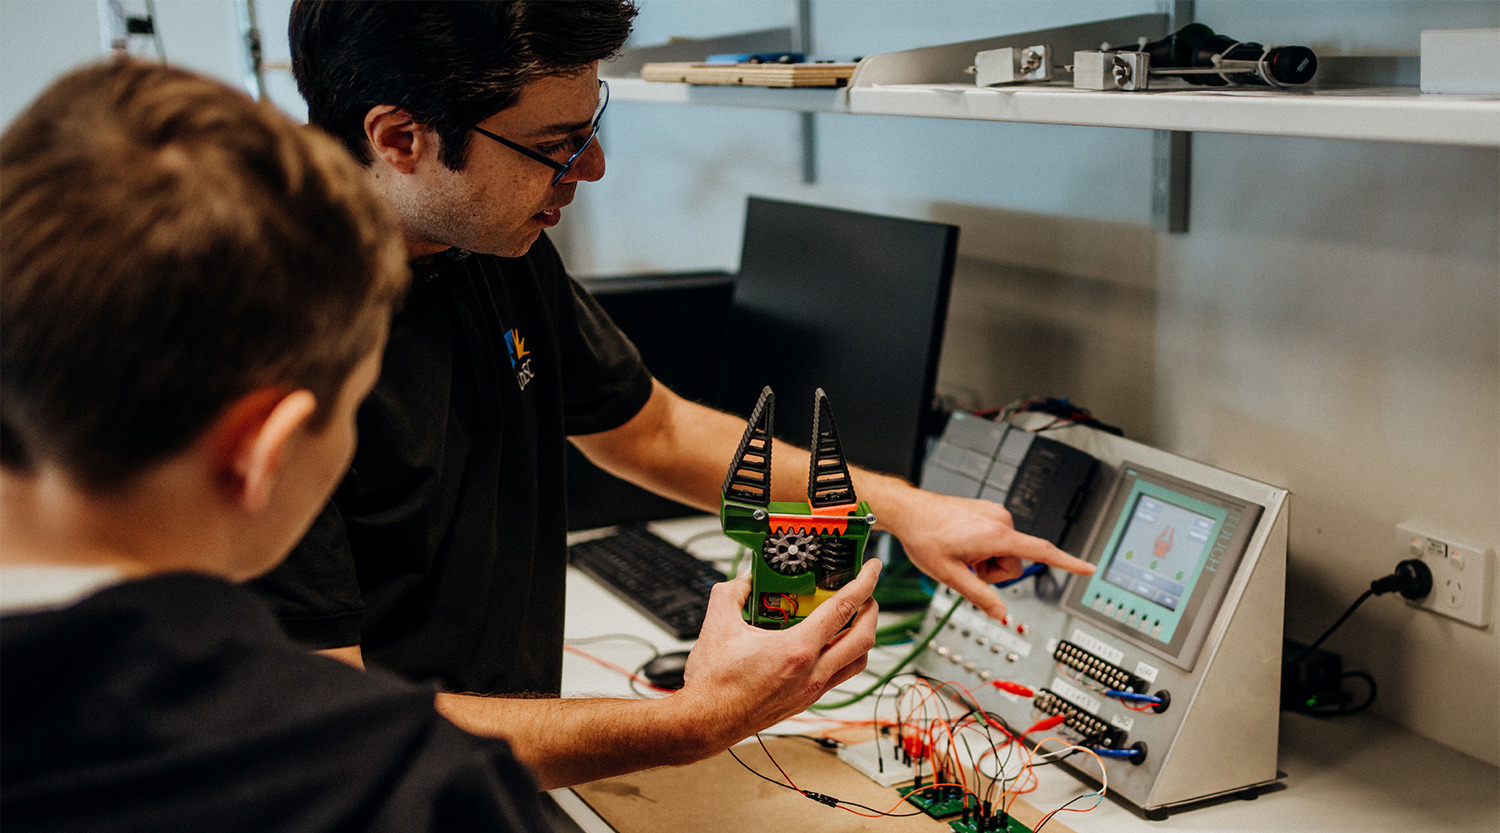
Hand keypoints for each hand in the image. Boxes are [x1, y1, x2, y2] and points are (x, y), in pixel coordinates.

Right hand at [668, 558, 880, 752]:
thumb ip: (731, 592)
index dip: (864, 584)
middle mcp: (812, 673)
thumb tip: (745, 579)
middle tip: (867, 593)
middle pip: (863, 638)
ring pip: (857, 661)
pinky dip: (844, 656)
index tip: (872, 568)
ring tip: (854, 619)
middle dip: (872, 610)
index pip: (843, 609)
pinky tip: (829, 646)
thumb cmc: (714, 684)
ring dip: (863, 637)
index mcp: (796, 650)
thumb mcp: (717, 624)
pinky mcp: (805, 701)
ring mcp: (811, 690)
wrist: (706, 722)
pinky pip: (839, 676)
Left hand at [881, 487, 1094, 621]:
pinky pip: (996, 539)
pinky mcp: (989, 512)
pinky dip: (983, 547)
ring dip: (986, 560)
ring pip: (1005, 553)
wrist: (909, 511)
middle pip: (1015, 563)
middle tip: (966, 565)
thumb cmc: (925, 537)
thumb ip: (980, 596)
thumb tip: (1001, 615)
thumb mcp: (950, 576)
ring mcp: (996, 514)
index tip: (1089, 569)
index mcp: (997, 535)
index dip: (1068, 563)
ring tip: (960, 552)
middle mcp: (1001, 520)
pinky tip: (960, 542)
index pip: (1041, 551)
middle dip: (994, 572)